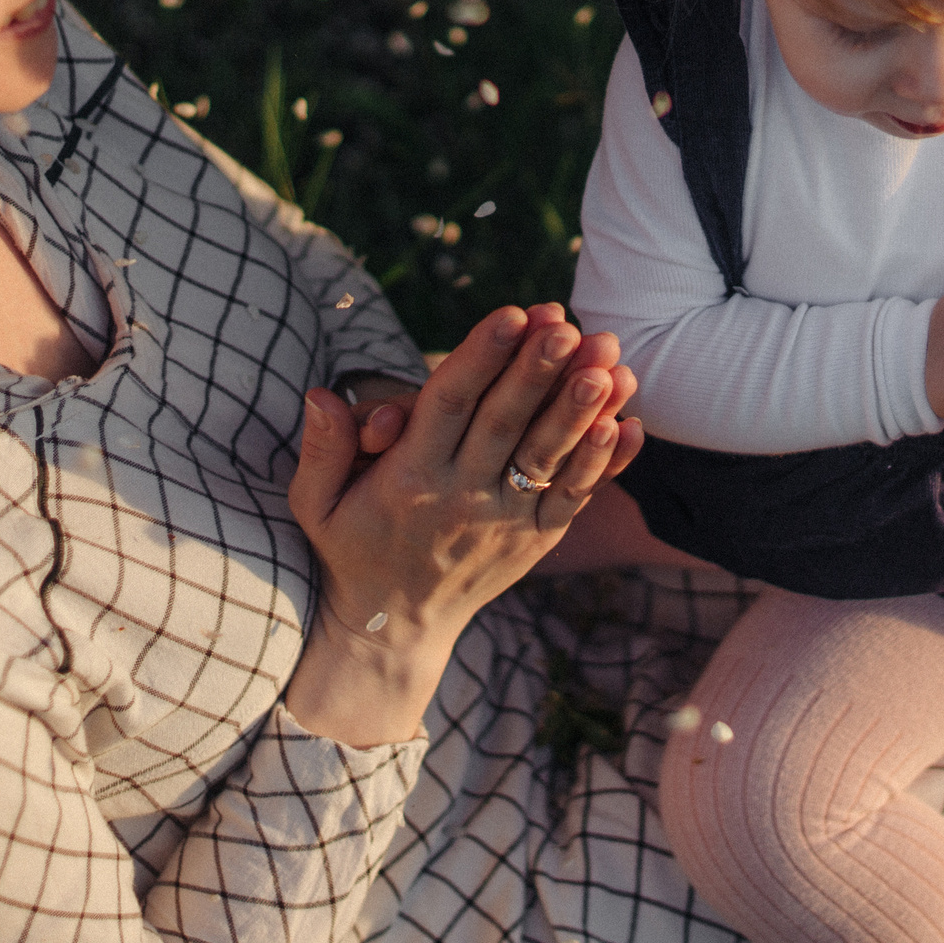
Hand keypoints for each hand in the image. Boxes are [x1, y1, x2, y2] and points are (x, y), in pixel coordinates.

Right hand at [282, 303, 643, 745]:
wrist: (394, 628)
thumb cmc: (353, 549)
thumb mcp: (317, 506)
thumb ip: (321, 449)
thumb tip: (320, 394)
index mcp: (409, 478)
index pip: (449, 405)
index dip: (481, 358)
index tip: (511, 314)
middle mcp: (460, 498)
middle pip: (505, 423)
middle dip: (538, 372)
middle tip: (568, 326)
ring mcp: (504, 521)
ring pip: (546, 458)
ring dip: (580, 410)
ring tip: (610, 365)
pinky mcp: (535, 540)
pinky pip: (571, 499)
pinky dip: (601, 464)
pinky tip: (627, 425)